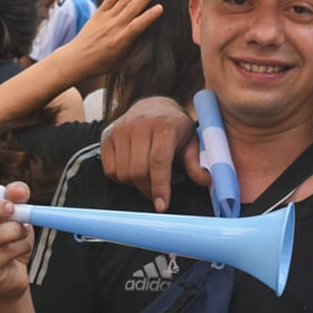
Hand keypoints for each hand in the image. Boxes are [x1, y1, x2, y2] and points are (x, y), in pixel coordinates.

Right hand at [0, 178, 33, 302]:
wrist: (12, 273)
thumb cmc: (7, 236)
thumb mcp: (13, 210)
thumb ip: (16, 194)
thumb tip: (18, 192)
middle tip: (13, 208)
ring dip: (15, 229)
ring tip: (23, 230)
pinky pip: (5, 252)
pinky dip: (21, 245)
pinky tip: (21, 247)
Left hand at [60, 0, 162, 75]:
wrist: (77, 59)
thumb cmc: (103, 64)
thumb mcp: (123, 64)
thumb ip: (137, 54)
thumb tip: (155, 48)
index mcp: (122, 41)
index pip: (137, 26)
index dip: (149, 17)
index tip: (160, 7)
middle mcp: (114, 27)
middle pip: (133, 8)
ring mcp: (106, 19)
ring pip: (123, 1)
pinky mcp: (98, 14)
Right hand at [100, 96, 205, 211]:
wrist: (153, 106)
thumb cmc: (175, 128)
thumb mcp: (191, 141)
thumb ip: (195, 162)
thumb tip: (206, 179)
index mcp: (164, 126)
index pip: (158, 162)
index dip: (160, 187)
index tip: (162, 206)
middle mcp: (140, 125)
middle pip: (138, 171)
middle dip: (148, 188)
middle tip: (156, 191)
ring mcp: (121, 129)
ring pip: (123, 173)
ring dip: (134, 183)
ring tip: (145, 175)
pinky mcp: (107, 135)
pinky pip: (109, 170)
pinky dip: (120, 177)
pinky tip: (131, 168)